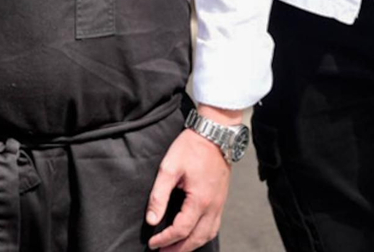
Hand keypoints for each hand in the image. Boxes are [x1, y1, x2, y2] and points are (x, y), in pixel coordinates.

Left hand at [146, 128, 231, 251]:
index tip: (152, 243)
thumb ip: (159, 195)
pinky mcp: (222, 199)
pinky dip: (204, 236)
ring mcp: (220, 203)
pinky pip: (215, 225)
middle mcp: (213, 206)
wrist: (215, 133)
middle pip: (196, 239)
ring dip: (192, 245)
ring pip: (208, 234)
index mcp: (199, 200)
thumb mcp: (169, 167)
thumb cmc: (191, 148)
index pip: (181, 230)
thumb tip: (152, 220)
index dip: (165, 240)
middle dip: (178, 249)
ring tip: (176, 249)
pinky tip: (194, 236)